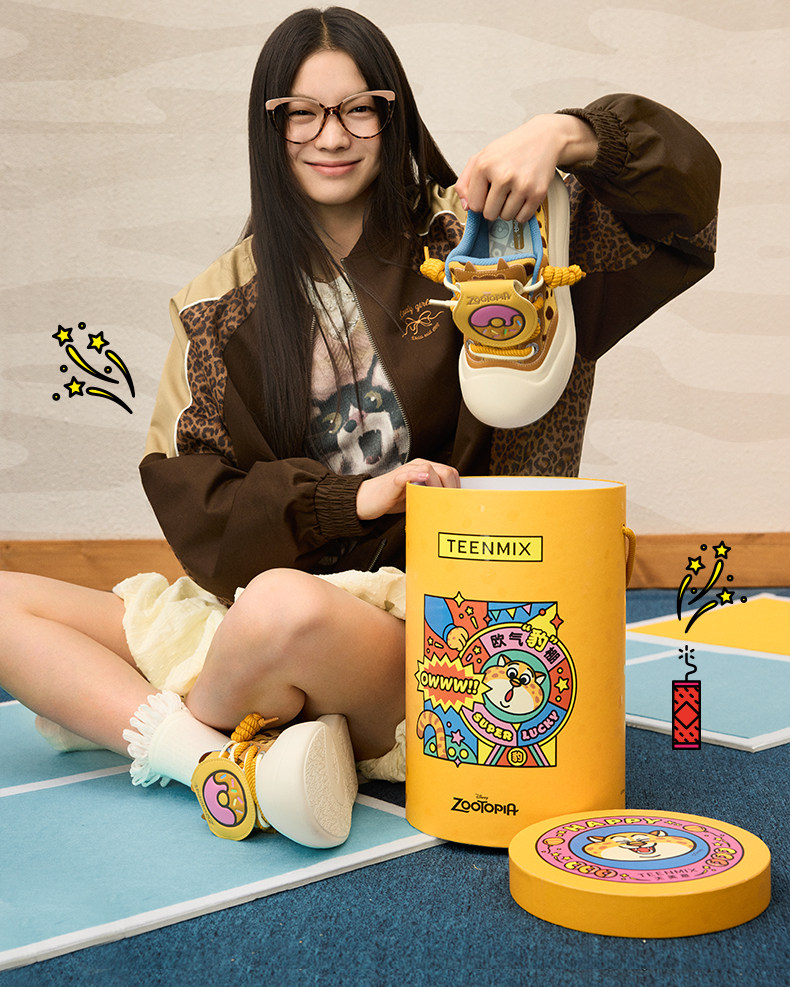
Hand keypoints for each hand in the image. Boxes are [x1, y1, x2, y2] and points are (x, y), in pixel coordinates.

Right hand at [356, 459, 459, 520]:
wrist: (369, 500)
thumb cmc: (393, 499)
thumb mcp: (419, 497)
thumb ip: (433, 497)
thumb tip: (451, 507)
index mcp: (426, 469)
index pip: (451, 473)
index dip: (458, 488)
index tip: (459, 502)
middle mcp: (418, 466)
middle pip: (445, 471)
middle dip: (452, 489)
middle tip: (451, 505)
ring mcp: (407, 471)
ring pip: (429, 470)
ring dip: (438, 487)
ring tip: (440, 501)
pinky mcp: (395, 479)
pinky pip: (407, 474)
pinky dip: (416, 475)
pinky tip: (423, 479)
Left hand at [454, 113, 597, 222]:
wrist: (543, 138)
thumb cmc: (510, 149)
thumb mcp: (481, 157)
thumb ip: (465, 182)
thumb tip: (466, 207)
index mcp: (484, 165)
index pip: (474, 206)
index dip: (480, 202)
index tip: (487, 192)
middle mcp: (503, 175)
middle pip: (489, 214)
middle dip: (494, 207)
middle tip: (502, 192)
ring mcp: (522, 184)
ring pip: (506, 217)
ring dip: (509, 209)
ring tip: (513, 191)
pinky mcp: (538, 192)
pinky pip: (522, 218)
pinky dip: (522, 211)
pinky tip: (523, 196)